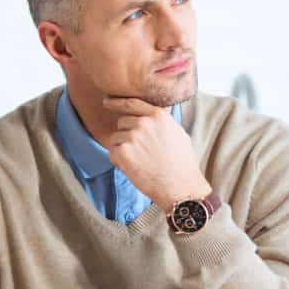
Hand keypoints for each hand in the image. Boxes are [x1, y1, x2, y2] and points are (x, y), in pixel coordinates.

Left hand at [102, 96, 211, 212]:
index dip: (116, 102)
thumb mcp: (177, 133)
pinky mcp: (122, 153)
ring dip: (123, 149)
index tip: (106, 101)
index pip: (131, 103)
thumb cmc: (182, 163)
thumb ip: (160, 121)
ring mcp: (132, 137)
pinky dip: (119, 162)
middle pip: (122, 122)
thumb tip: (148, 114)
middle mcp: (143, 123)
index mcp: (158, 116)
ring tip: (142, 161)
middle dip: (127, 134)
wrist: (180, 187)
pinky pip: (112, 153)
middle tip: (143, 151)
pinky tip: (136, 168)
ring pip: (116, 138)